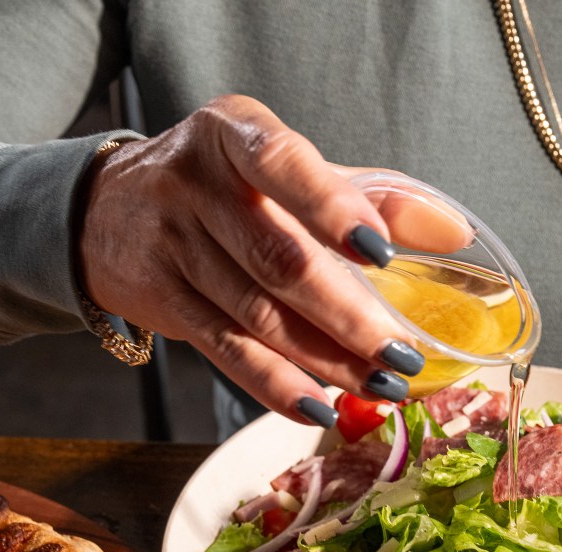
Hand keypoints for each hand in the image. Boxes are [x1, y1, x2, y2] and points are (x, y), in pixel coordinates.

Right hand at [76, 95, 466, 425]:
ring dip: (324, 359)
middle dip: (346, 315)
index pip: (285, 166)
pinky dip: (275, 384)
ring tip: (380, 384)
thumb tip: (454, 232)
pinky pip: (226, 350)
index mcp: (235, 134)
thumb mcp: (284, 172)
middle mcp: (196, 184)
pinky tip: (319, 406)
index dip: (333, 209)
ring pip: (257, 315)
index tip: (381, 253)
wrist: (108, 211)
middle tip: (400, 352)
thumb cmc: (222, 188)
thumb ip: (369, 195)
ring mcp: (172, 244)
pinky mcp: (162, 299)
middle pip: (278, 260)